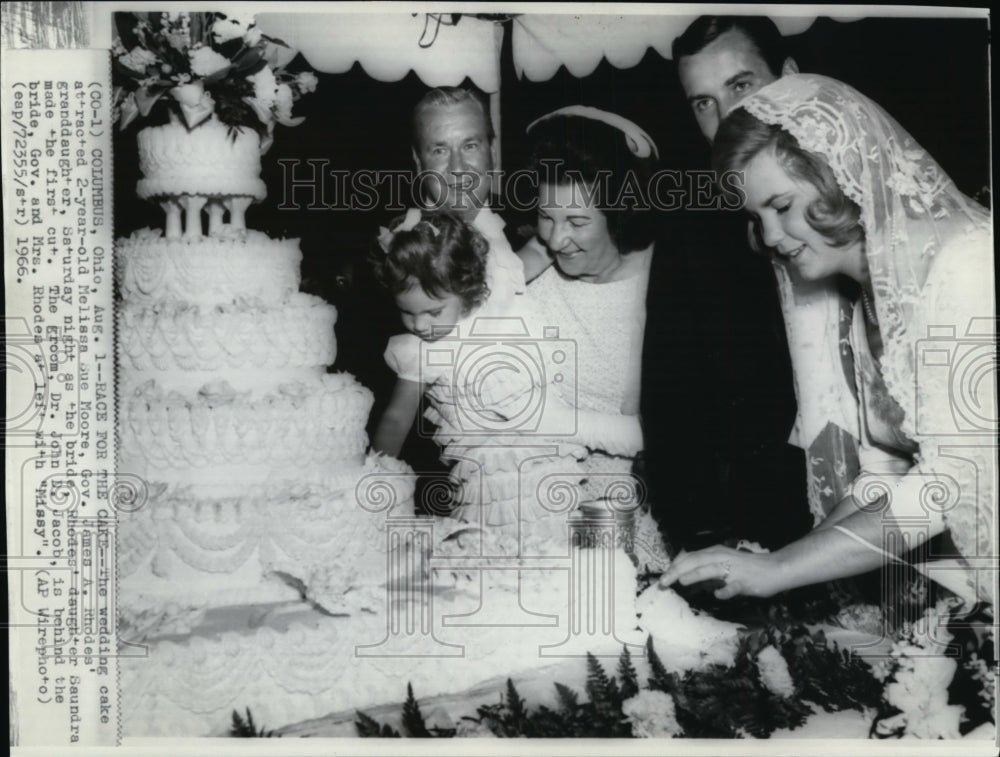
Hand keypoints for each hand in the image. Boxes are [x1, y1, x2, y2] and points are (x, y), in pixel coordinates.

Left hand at [659, 545, 782, 599]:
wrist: (775, 568)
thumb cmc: (746, 567)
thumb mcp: (723, 565)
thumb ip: (705, 570)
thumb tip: (684, 576)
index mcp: (715, 553)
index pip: (690, 558)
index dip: (674, 566)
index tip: (662, 577)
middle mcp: (721, 558)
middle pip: (695, 562)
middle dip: (677, 571)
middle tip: (663, 582)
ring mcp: (733, 570)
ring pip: (711, 570)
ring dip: (695, 574)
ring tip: (681, 580)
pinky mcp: (745, 581)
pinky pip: (734, 586)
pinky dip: (725, 590)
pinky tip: (718, 595)